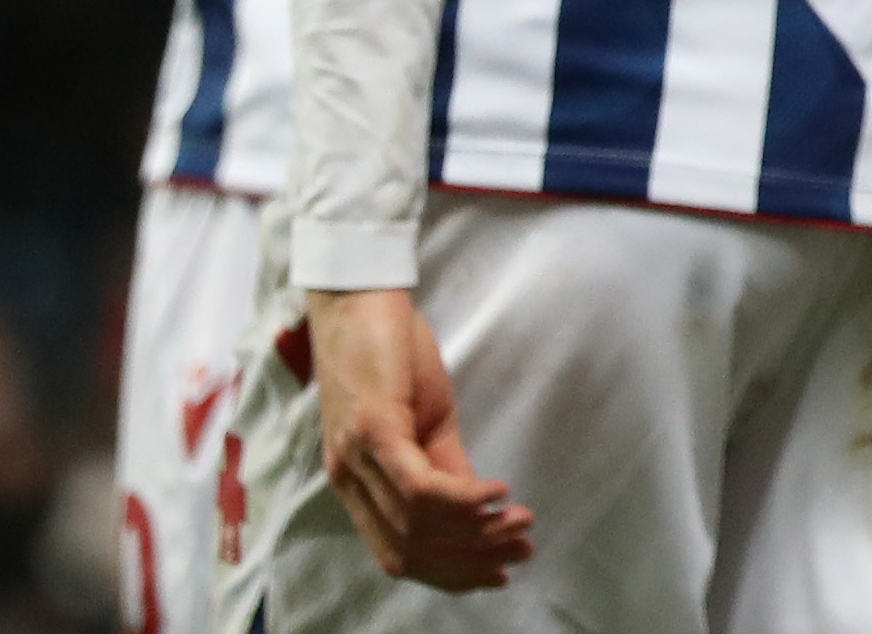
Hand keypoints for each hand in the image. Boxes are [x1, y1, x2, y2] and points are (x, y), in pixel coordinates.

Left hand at [304, 287, 532, 590]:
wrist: (360, 298)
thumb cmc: (389, 353)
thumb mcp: (423, 418)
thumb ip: (443, 464)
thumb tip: (474, 508)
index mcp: (357, 485)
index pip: (398, 553)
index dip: (451, 572)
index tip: (500, 572)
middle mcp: (349, 481)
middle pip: (407, 550)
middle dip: (470, 561)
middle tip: (522, 550)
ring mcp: (357, 458)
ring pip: (416, 525)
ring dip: (476, 531)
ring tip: (519, 521)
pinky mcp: (373, 429)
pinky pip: (419, 486)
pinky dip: (462, 499)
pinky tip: (496, 492)